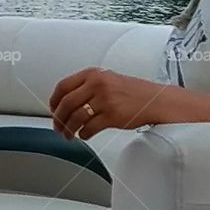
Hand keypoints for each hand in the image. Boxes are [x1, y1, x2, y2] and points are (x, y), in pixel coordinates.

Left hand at [49, 67, 167, 138]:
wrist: (157, 100)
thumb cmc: (133, 92)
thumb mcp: (107, 79)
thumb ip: (87, 86)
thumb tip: (65, 101)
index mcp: (92, 74)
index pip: (63, 86)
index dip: (54, 100)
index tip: (52, 109)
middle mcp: (97, 84)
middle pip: (66, 103)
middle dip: (58, 118)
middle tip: (57, 126)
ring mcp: (105, 100)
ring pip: (76, 117)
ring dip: (69, 129)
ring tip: (68, 134)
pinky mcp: (112, 116)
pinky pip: (90, 127)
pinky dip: (84, 134)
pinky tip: (84, 135)